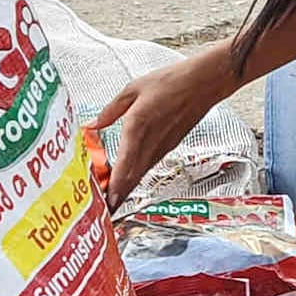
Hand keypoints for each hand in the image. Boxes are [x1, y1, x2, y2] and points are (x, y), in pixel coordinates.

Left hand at [90, 47, 231, 200]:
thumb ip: (110, 111)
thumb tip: (92, 125)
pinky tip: (126, 180)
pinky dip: (135, 177)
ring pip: (140, 175)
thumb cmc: (170, 82)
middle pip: (132, 178)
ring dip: (125, 190)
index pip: (124, 165)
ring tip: (110, 202)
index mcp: (138, 126)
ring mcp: (161, 147)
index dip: (114, 188)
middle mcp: (150, 142)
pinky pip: (148, 166)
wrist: (203, 84)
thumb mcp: (132, 89)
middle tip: (104, 214)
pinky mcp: (168, 147)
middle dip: (117, 198)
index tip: (105, 204)